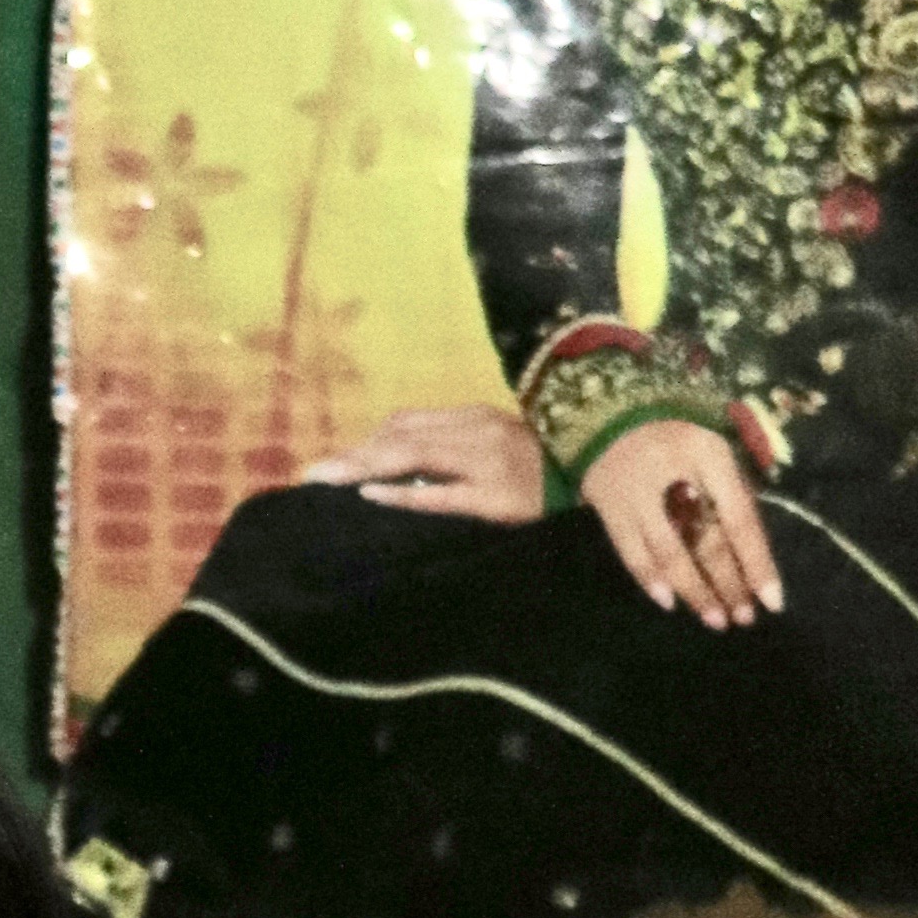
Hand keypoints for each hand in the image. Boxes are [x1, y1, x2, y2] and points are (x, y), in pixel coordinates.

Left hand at [305, 402, 541, 523]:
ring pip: (413, 456)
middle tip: (312, 475)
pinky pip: (442, 493)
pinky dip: (404, 493)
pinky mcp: (497, 497)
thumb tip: (403, 468)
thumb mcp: (501, 450)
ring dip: (364, 467)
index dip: (367, 442)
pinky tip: (372, 497)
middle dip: (353, 455)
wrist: (605, 482)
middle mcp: (477, 432)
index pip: (408, 425)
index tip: (333, 463)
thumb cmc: (550, 474)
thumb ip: (458, 452)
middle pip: (400, 437)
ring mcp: (487, 463)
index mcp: (475, 419)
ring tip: (325, 481)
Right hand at [580, 417, 785, 628]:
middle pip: (707, 540)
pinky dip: (650, 579)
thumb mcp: (712, 452)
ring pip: (670, 553)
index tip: (772, 601)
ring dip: (694, 591)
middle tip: (743, 618)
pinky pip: (631, 552)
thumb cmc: (675, 440)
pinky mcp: (609, 506)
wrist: (608, 414)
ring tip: (715, 620)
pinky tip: (669, 602)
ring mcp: (638, 492)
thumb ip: (731, 494)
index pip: (740, 519)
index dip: (757, 563)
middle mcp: (675, 473)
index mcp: (710, 455)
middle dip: (728, 583)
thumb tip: (750, 554)